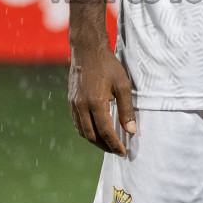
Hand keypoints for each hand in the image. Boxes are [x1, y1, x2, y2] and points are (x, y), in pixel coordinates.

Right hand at [67, 39, 136, 155]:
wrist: (87, 50)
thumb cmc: (108, 65)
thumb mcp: (123, 85)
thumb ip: (127, 110)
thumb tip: (131, 131)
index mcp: (96, 103)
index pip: (106, 132)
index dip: (115, 145)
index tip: (123, 152)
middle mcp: (81, 106)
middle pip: (92, 136)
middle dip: (104, 146)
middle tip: (116, 150)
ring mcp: (74, 104)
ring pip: (82, 131)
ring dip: (95, 140)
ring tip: (107, 143)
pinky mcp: (70, 101)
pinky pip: (77, 123)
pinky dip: (86, 131)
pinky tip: (95, 130)